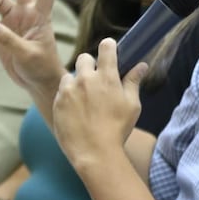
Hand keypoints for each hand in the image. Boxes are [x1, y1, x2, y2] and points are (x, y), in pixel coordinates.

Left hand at [53, 38, 145, 173]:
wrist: (94, 152)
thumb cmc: (118, 129)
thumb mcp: (132, 105)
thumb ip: (133, 82)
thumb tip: (142, 66)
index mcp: (106, 77)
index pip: (106, 47)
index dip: (109, 47)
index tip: (110, 52)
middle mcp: (85, 79)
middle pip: (84, 57)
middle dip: (90, 65)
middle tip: (96, 80)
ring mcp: (69, 90)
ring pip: (70, 76)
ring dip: (76, 82)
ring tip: (84, 99)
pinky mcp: (57, 102)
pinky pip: (61, 92)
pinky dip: (68, 97)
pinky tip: (76, 111)